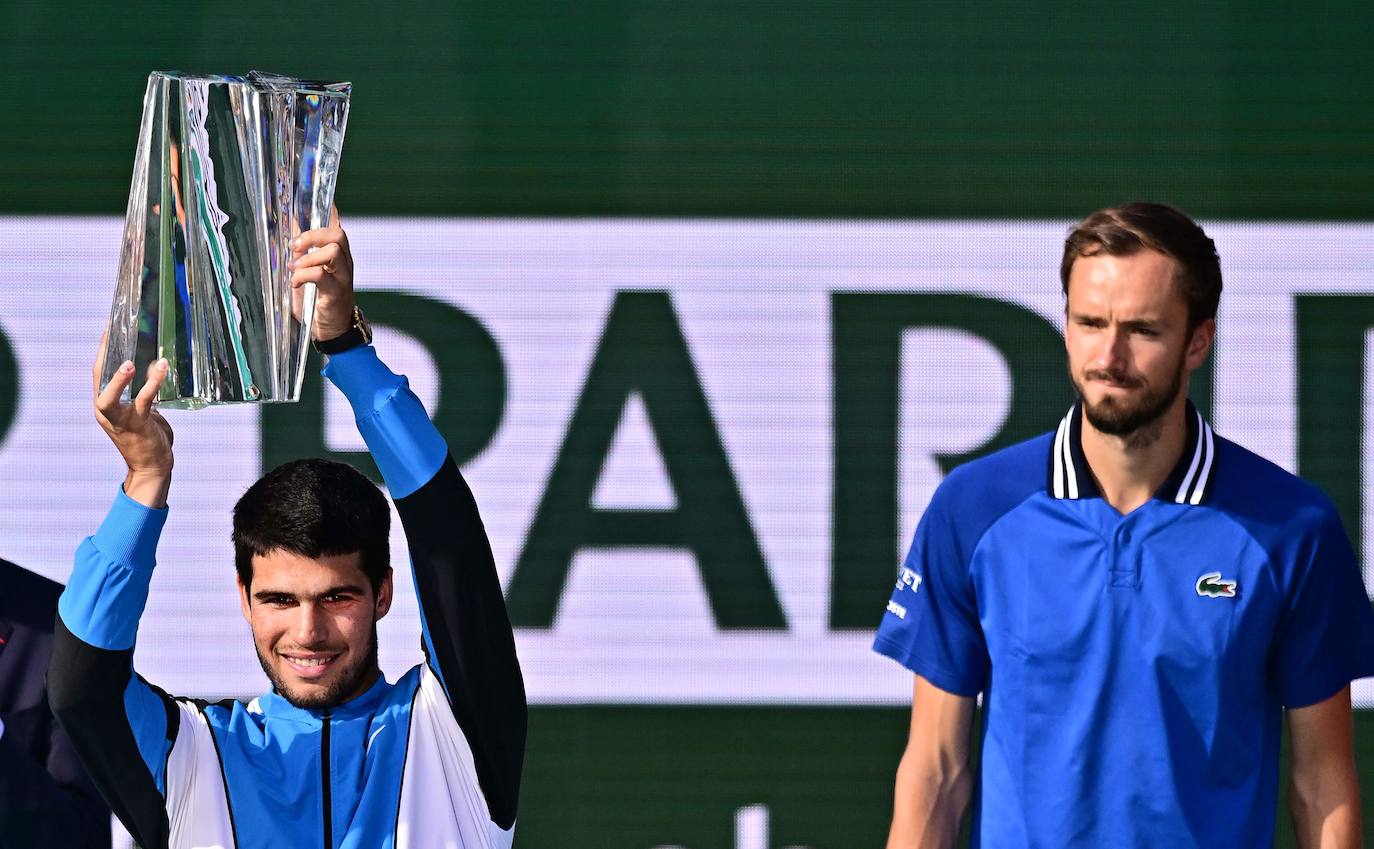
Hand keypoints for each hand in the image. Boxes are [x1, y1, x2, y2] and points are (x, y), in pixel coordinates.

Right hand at [93, 341, 173, 507]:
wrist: (152, 466)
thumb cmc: (148, 437)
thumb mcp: (144, 412)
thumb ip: (144, 392)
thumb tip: (155, 369)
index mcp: (105, 405)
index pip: (99, 372)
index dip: (103, 350)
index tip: (109, 327)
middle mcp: (107, 411)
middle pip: (97, 379)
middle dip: (103, 355)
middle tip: (111, 331)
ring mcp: (120, 419)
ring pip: (110, 397)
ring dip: (120, 378)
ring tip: (131, 361)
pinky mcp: (138, 425)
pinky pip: (144, 401)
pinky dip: (152, 384)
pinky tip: (161, 368)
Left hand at [289, 207, 355, 341]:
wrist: (333, 330)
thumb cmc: (318, 300)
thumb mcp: (307, 271)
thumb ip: (301, 251)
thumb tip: (290, 227)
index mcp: (338, 255)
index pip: (337, 226)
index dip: (330, 210)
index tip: (322, 197)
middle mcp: (344, 263)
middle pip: (338, 234)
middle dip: (313, 236)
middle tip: (295, 247)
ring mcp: (343, 277)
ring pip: (334, 250)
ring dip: (308, 257)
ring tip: (294, 268)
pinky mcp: (336, 293)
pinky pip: (321, 275)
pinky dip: (303, 276)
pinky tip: (296, 283)